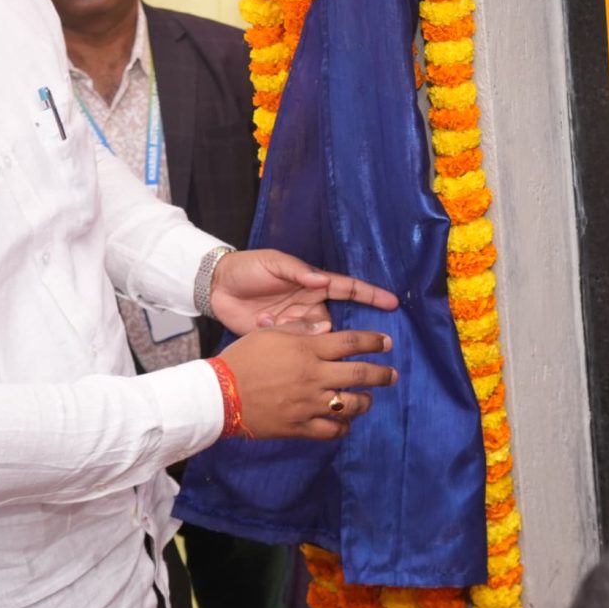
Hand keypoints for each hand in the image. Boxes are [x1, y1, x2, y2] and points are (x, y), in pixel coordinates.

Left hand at [210, 249, 400, 336]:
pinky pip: (290, 345)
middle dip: (328, 330)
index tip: (393, 303)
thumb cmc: (248, 268)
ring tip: (273, 316)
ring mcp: (294, 323)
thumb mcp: (273, 262)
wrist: (216, 286)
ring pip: (313, 338)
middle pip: (333, 322)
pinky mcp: (278, 337)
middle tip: (315, 328)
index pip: (348, 290)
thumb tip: (322, 280)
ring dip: (297, 332)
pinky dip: (278, 334)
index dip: (370, 295)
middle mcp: (308, 305)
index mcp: (312, 284)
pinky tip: (261, 321)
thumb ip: (298, 271)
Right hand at [220, 325, 398, 439]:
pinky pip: (330, 430)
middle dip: (382, 374)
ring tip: (368, 399)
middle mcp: (314, 376)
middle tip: (392, 375)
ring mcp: (308, 404)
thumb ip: (301, 330)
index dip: (373, 341)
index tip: (387, 342)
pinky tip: (345, 424)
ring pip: (351, 404)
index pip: (351, 342)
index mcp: (308, 350)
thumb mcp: (269, 333)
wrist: (219, 394)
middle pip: (360, 374)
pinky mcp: (299, 426)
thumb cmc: (242, 358)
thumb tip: (326, 327)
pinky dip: (342, 427)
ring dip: (365, 401)